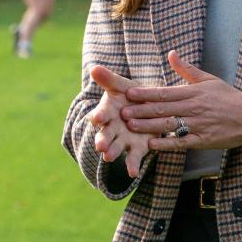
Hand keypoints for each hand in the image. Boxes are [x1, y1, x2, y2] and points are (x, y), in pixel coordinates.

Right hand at [88, 64, 152, 178]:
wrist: (147, 105)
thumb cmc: (130, 94)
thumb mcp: (121, 85)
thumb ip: (108, 79)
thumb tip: (94, 68)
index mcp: (108, 112)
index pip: (101, 114)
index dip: (99, 116)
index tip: (97, 117)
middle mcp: (112, 128)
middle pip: (105, 135)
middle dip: (102, 140)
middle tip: (99, 146)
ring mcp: (123, 140)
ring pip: (116, 147)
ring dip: (113, 152)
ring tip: (109, 158)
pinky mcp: (137, 148)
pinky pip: (133, 158)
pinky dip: (132, 166)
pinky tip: (133, 173)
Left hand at [120, 50, 241, 151]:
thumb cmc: (229, 97)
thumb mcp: (209, 79)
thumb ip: (187, 69)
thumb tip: (171, 54)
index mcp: (193, 92)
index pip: (164, 92)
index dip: (145, 94)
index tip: (128, 94)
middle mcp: (193, 108)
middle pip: (162, 109)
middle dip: (141, 110)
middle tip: (122, 112)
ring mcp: (198, 124)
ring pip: (169, 125)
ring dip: (148, 126)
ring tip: (131, 126)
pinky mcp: (202, 140)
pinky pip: (181, 142)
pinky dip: (166, 143)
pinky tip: (152, 144)